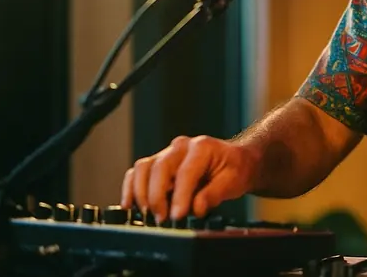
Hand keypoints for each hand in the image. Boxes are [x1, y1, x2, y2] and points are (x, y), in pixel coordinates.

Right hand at [120, 135, 255, 222]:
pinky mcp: (157, 164)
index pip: (185, 172)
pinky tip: (130, 205)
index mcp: (202, 147)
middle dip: (157, 196)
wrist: (235, 161)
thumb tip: (196, 208)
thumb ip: (215, 194)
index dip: (179, 196)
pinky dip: (131, 188)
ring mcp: (167, 153)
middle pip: (159, 168)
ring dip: (141, 193)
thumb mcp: (234, 181)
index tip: (177, 216)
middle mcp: (181, 146)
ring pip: (143, 168)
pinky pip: (137, 172)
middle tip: (161, 219)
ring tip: (147, 215)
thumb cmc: (235, 169)